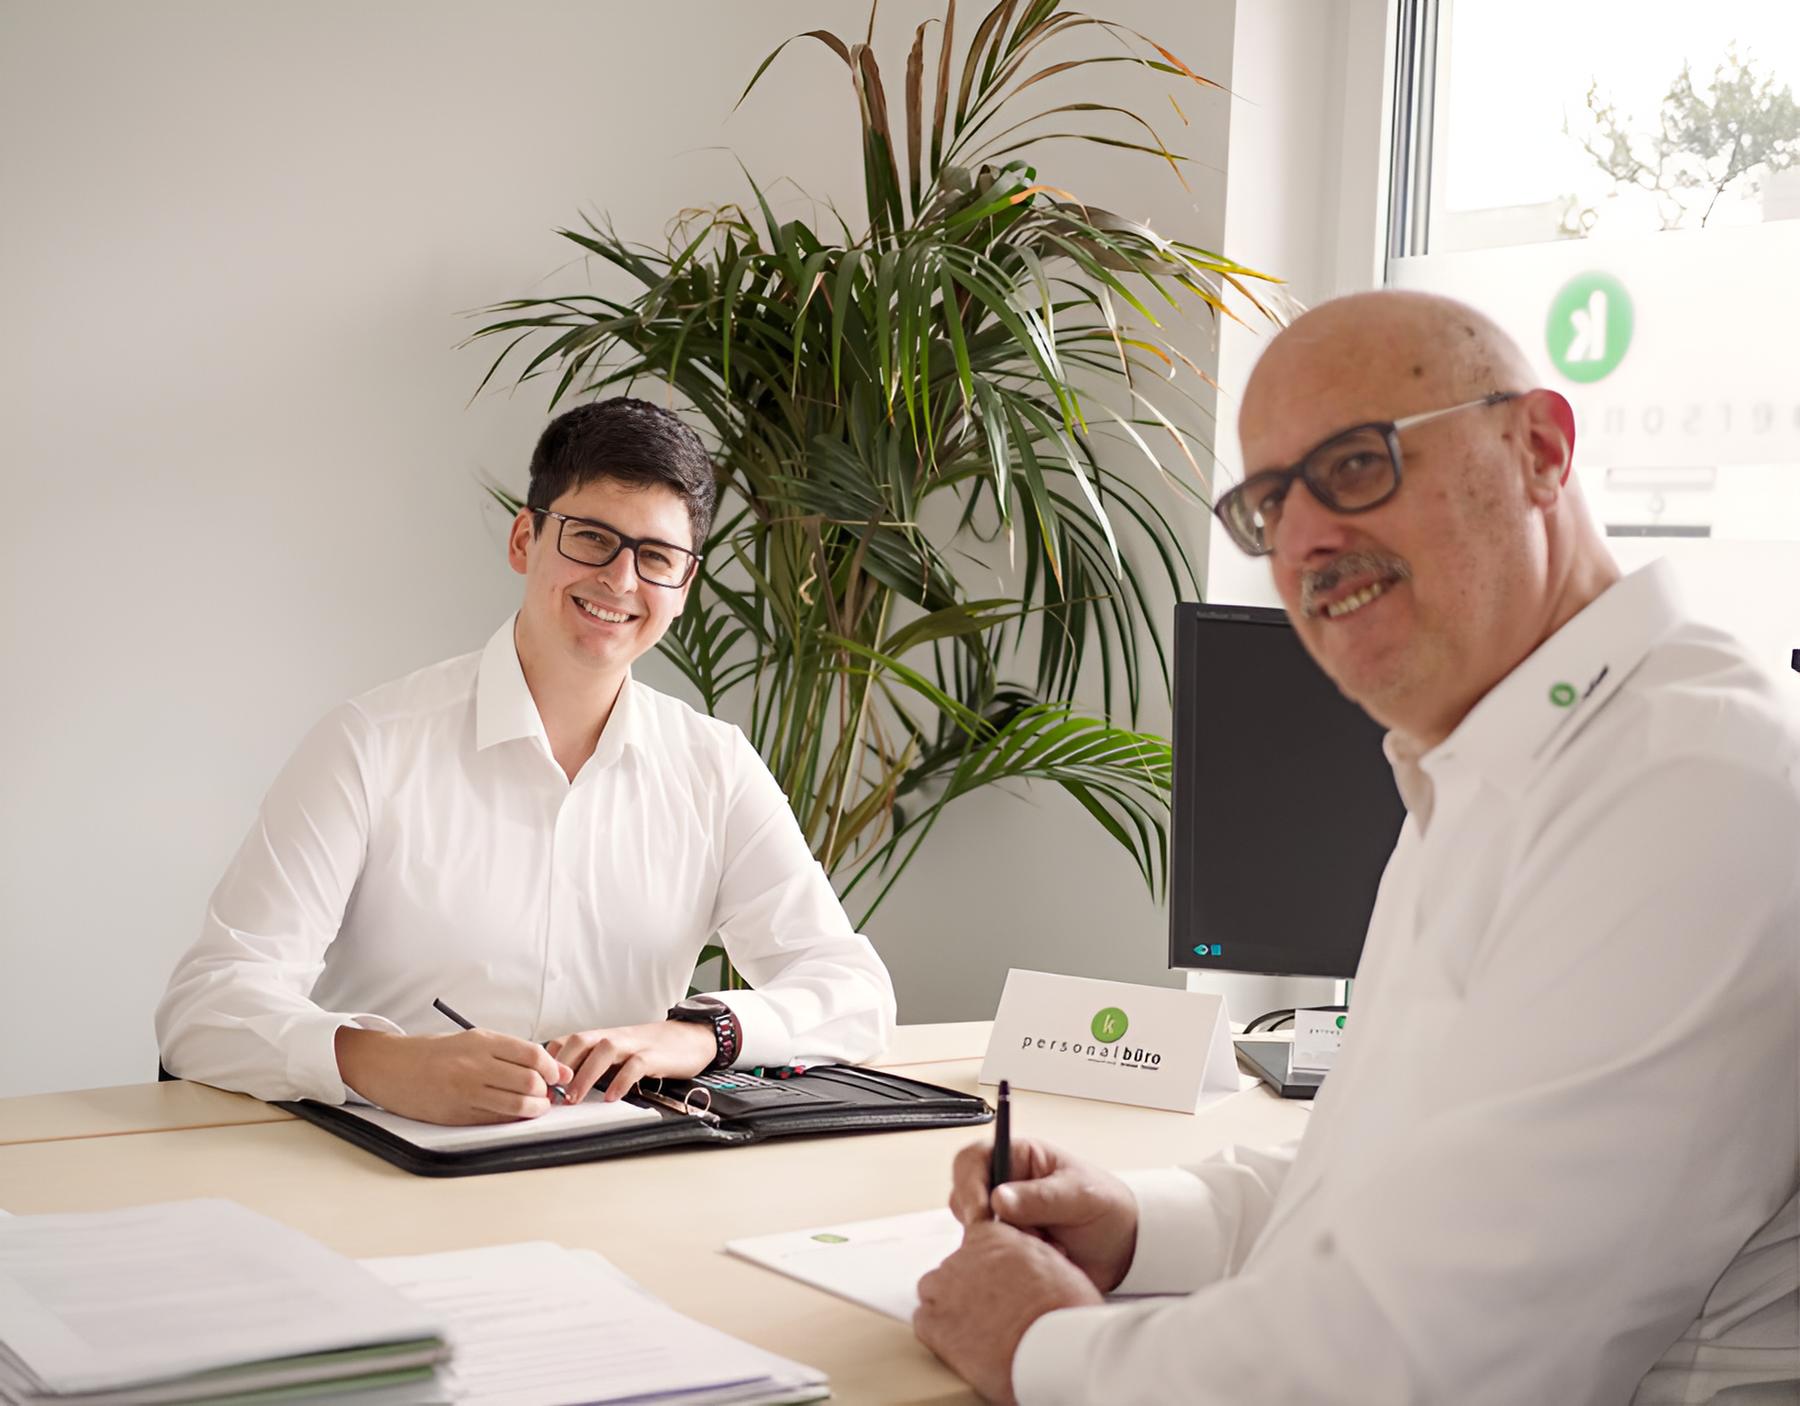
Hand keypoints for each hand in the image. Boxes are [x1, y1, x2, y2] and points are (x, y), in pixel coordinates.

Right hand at [334, 1027, 573, 1125]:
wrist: (393, 1068)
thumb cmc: (437, 1053)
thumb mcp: (473, 1041)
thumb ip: (512, 1053)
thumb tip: (554, 1069)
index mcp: (482, 1042)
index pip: (533, 1055)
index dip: (552, 1068)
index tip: (557, 1076)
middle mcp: (475, 1066)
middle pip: (530, 1081)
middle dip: (546, 1091)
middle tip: (547, 1094)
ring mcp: (466, 1092)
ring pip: (517, 1105)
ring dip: (535, 1109)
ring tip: (536, 1106)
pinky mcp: (458, 1114)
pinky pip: (497, 1120)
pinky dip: (513, 1120)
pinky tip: (515, 1115)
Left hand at [546, 1020, 717, 1102]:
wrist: (690, 1038)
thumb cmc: (649, 1050)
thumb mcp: (617, 1055)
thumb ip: (593, 1066)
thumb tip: (561, 1090)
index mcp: (601, 1037)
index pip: (566, 1042)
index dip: (549, 1063)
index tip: (538, 1088)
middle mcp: (613, 1037)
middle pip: (579, 1040)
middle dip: (561, 1066)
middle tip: (550, 1095)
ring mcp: (635, 1044)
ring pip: (604, 1050)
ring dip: (585, 1074)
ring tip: (574, 1098)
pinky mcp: (654, 1055)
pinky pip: (635, 1065)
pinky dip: (621, 1081)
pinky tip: (612, 1097)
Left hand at [915, 1220, 1102, 1403]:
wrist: (1052, 1344)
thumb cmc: (1062, 1306)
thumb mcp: (1052, 1262)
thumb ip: (1025, 1254)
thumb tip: (1023, 1264)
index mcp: (992, 1236)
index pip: (974, 1239)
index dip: (985, 1263)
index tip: (995, 1280)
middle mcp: (962, 1256)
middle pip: (954, 1266)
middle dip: (968, 1287)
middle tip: (992, 1310)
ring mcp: (943, 1288)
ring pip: (933, 1290)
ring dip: (949, 1306)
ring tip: (977, 1328)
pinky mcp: (933, 1322)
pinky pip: (924, 1321)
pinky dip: (939, 1333)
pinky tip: (963, 1344)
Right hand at [948, 1137, 1138, 1292]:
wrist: (1125, 1250)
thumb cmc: (1107, 1208)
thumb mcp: (1081, 1195)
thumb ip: (1041, 1197)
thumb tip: (999, 1199)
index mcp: (1020, 1158)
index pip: (974, 1158)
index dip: (969, 1183)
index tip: (982, 1213)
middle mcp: (1005, 1185)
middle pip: (964, 1195)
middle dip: (983, 1219)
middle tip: (1013, 1236)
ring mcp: (1004, 1218)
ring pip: (974, 1229)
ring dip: (1000, 1242)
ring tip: (1040, 1245)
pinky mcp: (1008, 1247)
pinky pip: (988, 1254)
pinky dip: (1006, 1261)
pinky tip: (1038, 1259)